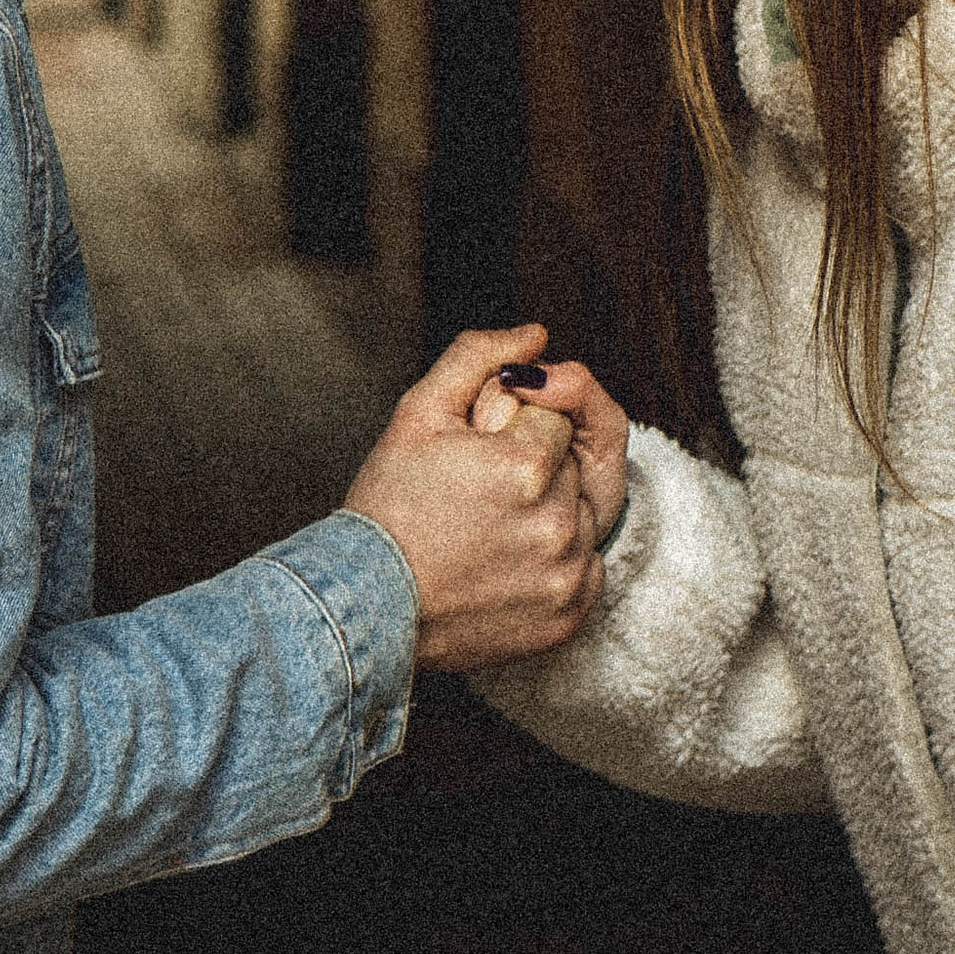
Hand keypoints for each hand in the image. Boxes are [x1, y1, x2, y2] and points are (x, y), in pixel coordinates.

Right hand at [345, 327, 600, 669]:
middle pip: (569, 467)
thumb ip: (480, 357)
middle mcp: (556, 525)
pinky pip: (586, 568)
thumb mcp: (419, 412)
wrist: (368, 606)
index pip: (553, 419)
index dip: (510, 433)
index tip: (474, 462)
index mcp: (526, 467)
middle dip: (532, 473)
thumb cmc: (388, 507)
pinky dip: (555, 564)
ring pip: (580, 516)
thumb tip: (536, 336)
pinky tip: (505, 567)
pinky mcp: (568, 617)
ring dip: (546, 516)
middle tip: (474, 500)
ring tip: (486, 535)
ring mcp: (564, 577)